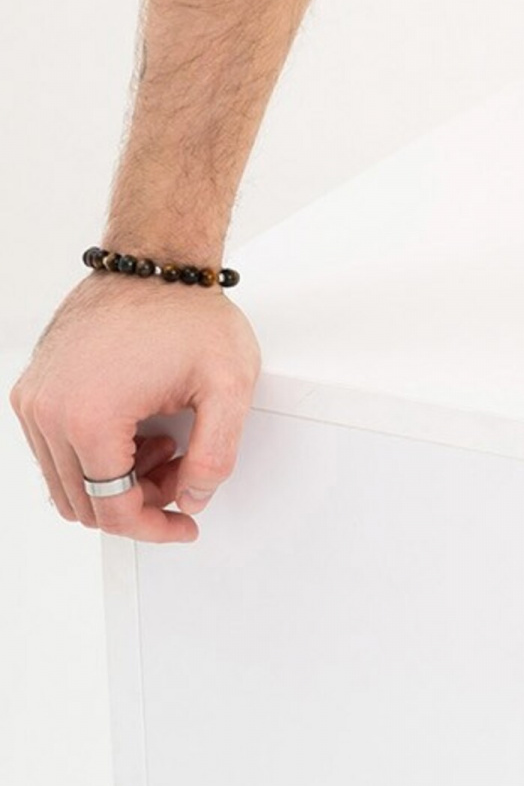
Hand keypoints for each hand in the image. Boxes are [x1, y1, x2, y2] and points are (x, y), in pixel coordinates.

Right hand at [8, 270, 260, 540]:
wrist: (155, 257)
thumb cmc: (187, 310)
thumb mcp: (228, 384)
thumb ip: (216, 455)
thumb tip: (192, 499)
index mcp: (89, 419)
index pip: (113, 511)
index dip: (154, 528)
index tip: (185, 523)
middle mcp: (48, 412)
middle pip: (85, 502)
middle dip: (138, 501)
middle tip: (183, 472)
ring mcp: (34, 399)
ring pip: (66, 481)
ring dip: (116, 479)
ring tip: (162, 442)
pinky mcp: (33, 387)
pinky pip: (55, 450)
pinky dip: (94, 456)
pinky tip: (137, 428)